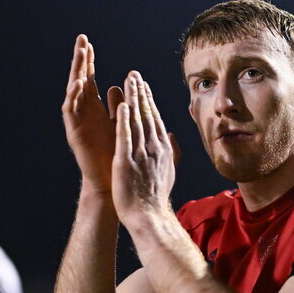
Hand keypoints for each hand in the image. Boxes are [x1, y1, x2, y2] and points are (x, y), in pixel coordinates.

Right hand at [61, 34, 123, 191]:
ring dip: (76, 73)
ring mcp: (77, 122)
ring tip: (80, 55)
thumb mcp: (123, 126)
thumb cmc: (117, 157)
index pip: (89, 79)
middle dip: (80, 60)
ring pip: (73, 92)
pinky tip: (79, 83)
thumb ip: (124, 106)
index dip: (88, 61)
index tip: (88, 42)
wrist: (111, 183)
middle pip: (79, 80)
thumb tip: (130, 89)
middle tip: (81, 40)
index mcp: (94, 109)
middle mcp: (83, 113)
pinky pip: (71, 111)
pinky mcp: (74, 133)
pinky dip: (74, 96)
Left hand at [112, 71, 179, 227]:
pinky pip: (126, 138)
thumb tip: (171, 137)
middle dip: (140, 93)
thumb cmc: (156, 198)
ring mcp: (140, 155)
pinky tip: (122, 106)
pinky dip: (124, 121)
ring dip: (133, 99)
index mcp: (162, 149)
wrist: (149, 217)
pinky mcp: (127, 163)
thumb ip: (171, 152)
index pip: (154, 119)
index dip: (148, 101)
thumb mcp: (168, 172)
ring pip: (136, 122)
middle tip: (134, 74)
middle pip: (146, 115)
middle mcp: (153, 148)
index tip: (143, 86)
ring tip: (128, 81)